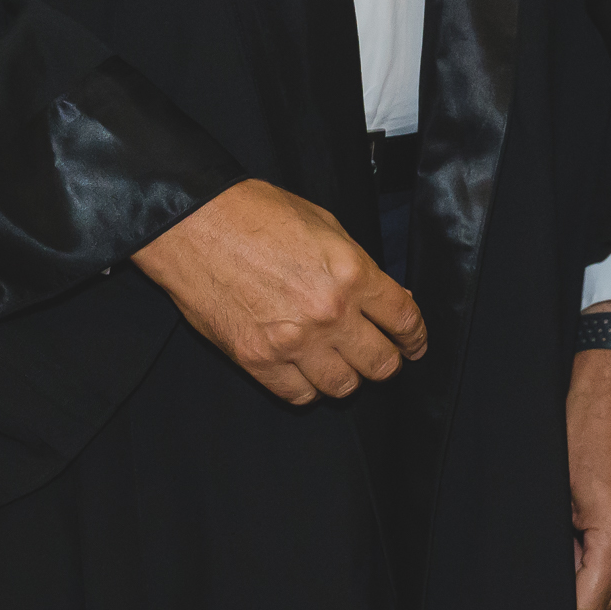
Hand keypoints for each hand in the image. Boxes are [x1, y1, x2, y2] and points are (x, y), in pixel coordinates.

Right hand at [131, 179, 425, 402]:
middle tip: (381, 356)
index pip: (404, 320)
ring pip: (343, 387)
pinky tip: (307, 371)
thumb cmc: (257, 214)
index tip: (414, 344)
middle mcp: (328, 313)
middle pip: (381, 363)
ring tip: (341, 363)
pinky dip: (309, 388)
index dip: (415, 337)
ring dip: (348, 377)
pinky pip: (299, 395)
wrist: (195, 224)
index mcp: (351, 273)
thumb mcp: (326, 225)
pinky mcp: (258, 360)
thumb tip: (385, 297)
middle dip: (388, 361)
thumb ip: (359, 266)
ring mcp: (293, 342)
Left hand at [567, 309, 610, 609]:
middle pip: (610, 605)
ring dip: (594, 584)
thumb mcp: (557, 492)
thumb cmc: (587, 425)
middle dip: (578, 601)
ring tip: (565, 554)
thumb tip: (549, 576)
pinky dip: (608, 565)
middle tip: (545, 580)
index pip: (590, 606)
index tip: (540, 605)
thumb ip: (559, 545)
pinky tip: (584, 542)